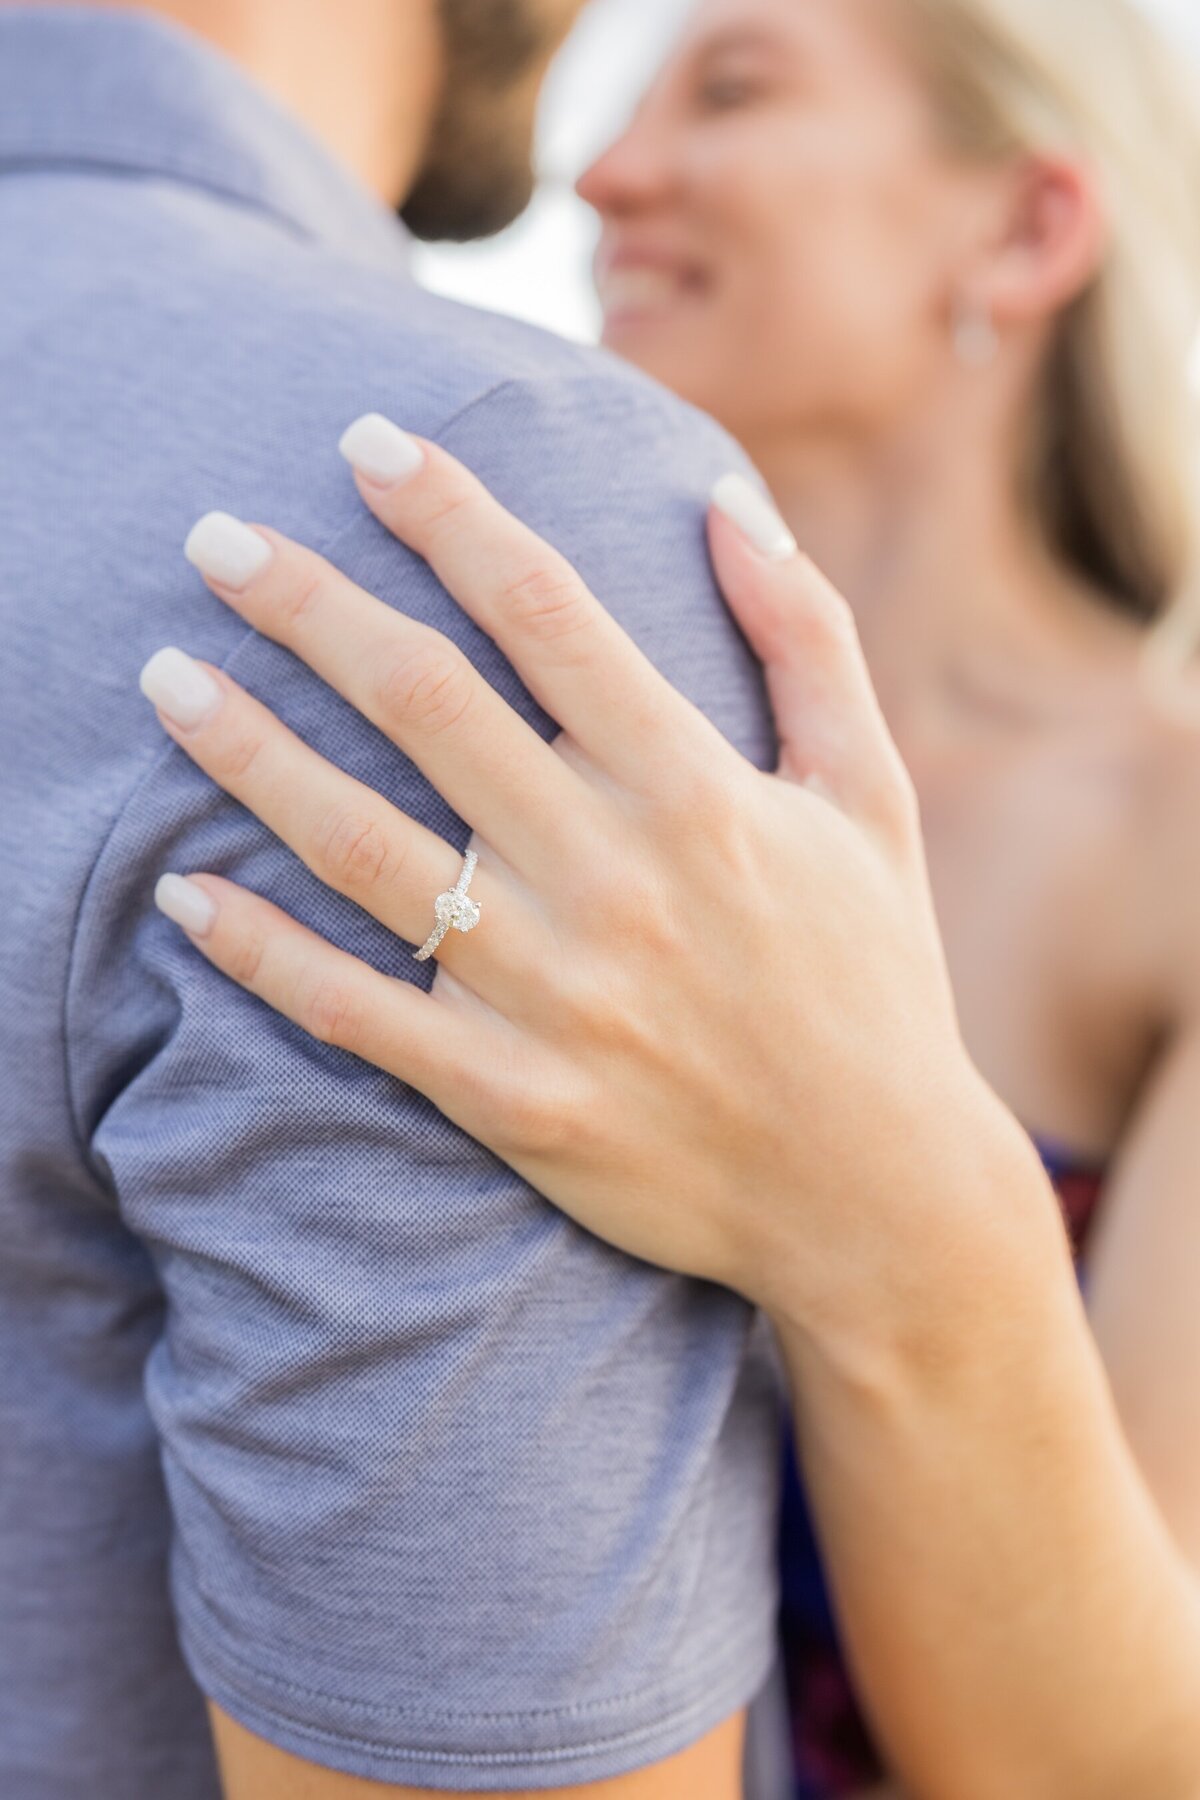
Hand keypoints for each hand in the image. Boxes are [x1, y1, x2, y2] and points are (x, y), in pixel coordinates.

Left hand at [142, 421, 1015, 1331]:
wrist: (875, 1197)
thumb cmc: (873, 979)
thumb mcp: (873, 797)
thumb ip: (806, 641)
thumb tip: (725, 500)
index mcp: (700, 791)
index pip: (548, 612)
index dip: (449, 512)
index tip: (368, 443)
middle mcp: (615, 878)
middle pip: (428, 705)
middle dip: (309, 605)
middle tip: (214, 536)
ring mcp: (554, 994)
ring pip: (366, 849)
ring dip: (253, 756)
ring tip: (165, 679)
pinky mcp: (511, 1099)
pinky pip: (360, 1015)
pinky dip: (265, 955)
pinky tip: (184, 896)